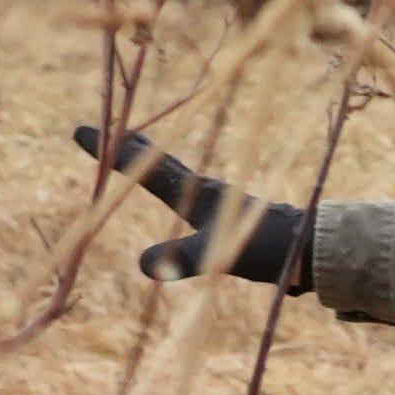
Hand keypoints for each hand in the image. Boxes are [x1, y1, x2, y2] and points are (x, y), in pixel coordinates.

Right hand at [74, 122, 305, 289]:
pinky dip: (174, 182)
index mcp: (196, 192)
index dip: (112, 151)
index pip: (144, 167)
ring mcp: (221, 200)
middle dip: (129, 146)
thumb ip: (181, 259)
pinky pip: (191, 191)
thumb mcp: (218, 254)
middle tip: (103, 128)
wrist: (314, 249)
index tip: (80, 129)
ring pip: (176, 173)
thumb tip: (144, 266)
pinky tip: (181, 191)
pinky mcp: (232, 213)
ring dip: (151, 160)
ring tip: (136, 149)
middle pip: (158, 161)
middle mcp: (206, 190)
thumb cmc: (267, 250)